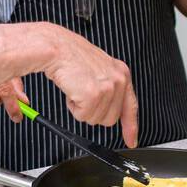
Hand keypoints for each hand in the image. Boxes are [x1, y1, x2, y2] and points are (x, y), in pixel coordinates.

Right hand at [40, 25, 137, 145]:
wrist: (55, 47)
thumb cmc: (70, 55)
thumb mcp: (97, 70)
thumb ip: (108, 90)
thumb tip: (111, 114)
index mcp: (121, 73)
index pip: (131, 106)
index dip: (131, 127)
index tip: (131, 140)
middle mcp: (119, 79)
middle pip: (110, 119)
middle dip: (93, 112)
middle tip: (82, 94)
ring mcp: (108, 88)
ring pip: (95, 119)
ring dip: (81, 108)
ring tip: (76, 87)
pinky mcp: (94, 95)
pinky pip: (83, 116)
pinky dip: (73, 107)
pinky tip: (71, 89)